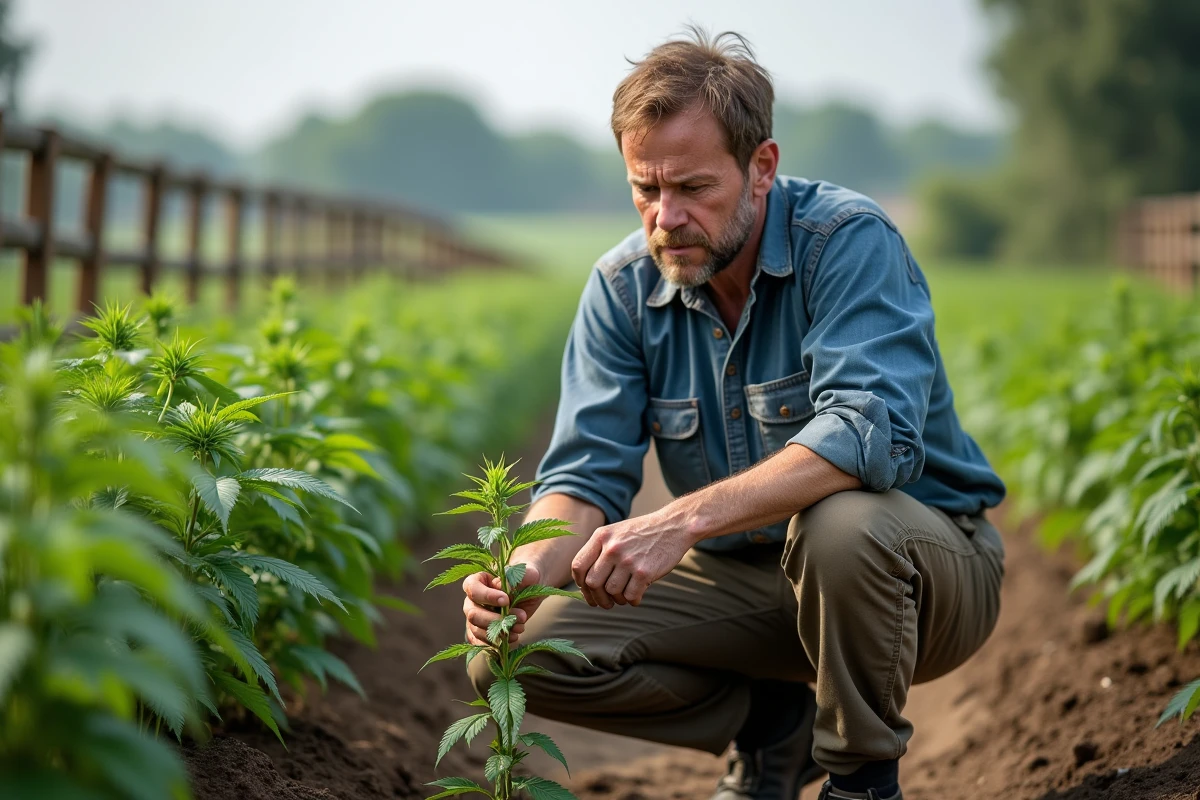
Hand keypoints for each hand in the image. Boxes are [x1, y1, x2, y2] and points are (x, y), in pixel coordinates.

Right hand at [462, 562, 545, 645]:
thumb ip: (519, 576)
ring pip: (477, 630)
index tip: (506, 600)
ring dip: (499, 633)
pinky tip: (513, 637)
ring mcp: (476, 618)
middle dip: (496, 619)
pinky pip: (482, 642)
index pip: (473, 589)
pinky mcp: (482, 632)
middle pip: (473, 614)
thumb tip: (505, 586)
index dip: (487, 596)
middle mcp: (472, 601)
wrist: (530, 592)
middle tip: (520, 617)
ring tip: (520, 628)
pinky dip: (497, 643)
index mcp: (478, 581)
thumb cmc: (527, 578)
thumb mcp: (529, 574)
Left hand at [571, 514, 692, 607]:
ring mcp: (628, 560)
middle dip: (597, 597)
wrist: (674, 526)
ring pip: (612, 592)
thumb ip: (599, 551)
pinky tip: (638, 595)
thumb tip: (585, 583)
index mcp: (601, 536)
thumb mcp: (616, 532)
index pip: (578, 566)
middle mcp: (612, 548)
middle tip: (606, 602)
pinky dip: (633, 601)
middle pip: (592, 583)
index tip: (588, 590)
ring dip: (617, 599)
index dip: (580, 584)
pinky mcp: (644, 572)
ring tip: (624, 595)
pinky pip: (631, 597)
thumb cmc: (642, 533)